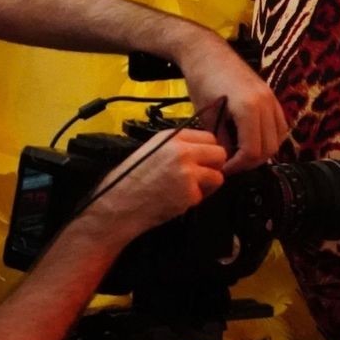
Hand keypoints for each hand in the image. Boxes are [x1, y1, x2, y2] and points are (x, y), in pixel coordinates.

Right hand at [82, 128, 226, 242]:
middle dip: (214, 166)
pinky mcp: (190, 193)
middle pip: (220, 154)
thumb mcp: (153, 149)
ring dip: (207, 185)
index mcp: (172, 137)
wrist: (120, 202)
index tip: (203, 161)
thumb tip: (201, 151)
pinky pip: (204, 196)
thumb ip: (177, 146)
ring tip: (188, 190)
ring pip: (218, 176)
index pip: (209, 137)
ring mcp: (188, 171)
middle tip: (202, 177)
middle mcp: (182, 150)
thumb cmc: (131, 178)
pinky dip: (194, 200)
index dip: (208, 151)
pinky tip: (178, 200)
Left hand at [177, 35, 288, 171]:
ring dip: (263, 150)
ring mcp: (271, 97)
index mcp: (248, 108)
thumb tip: (230, 159)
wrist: (206, 52)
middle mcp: (265, 103)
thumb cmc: (201, 81)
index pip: (252, 151)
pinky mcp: (271, 95)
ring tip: (242, 153)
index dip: (238, 165)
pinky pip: (279, 124)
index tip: (224, 168)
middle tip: (232, 165)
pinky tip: (252, 138)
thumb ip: (223, 140)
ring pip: (278, 138)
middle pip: (269, 148)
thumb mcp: (208, 115)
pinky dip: (270, 136)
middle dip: (250, 162)